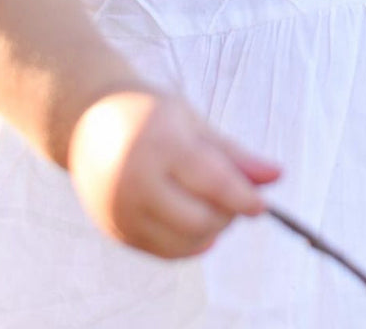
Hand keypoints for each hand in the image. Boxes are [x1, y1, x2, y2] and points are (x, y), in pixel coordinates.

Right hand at [68, 89, 280, 257]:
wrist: (88, 120)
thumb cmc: (149, 115)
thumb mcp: (193, 123)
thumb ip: (233, 154)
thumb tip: (277, 177)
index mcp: (161, 145)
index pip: (213, 183)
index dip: (244, 198)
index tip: (262, 205)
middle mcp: (137, 182)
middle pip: (200, 220)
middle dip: (227, 215)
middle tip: (234, 197)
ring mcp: (122, 211)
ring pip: (183, 244)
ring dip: (210, 231)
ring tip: (210, 204)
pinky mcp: (115, 231)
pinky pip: (164, 251)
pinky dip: (187, 242)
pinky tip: (192, 220)